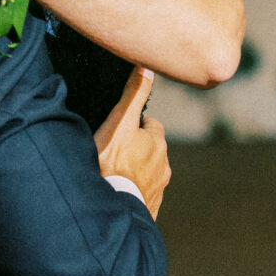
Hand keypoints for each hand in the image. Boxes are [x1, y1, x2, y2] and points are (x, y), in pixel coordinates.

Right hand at [95, 67, 168, 218]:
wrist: (113, 208)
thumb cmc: (112, 163)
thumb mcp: (119, 123)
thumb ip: (133, 95)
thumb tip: (147, 66)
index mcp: (158, 143)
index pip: (149, 126)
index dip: (133, 126)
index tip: (117, 131)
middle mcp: (164, 166)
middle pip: (149, 150)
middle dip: (135, 149)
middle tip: (111, 151)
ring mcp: (158, 189)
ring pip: (146, 172)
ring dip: (133, 171)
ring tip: (111, 173)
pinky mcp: (150, 208)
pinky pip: (141, 194)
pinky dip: (132, 191)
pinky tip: (116, 192)